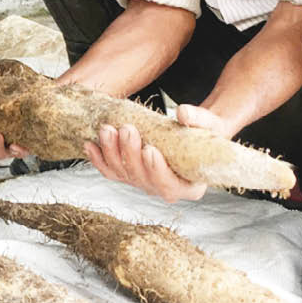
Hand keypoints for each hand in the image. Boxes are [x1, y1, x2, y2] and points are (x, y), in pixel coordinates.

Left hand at [83, 104, 231, 201]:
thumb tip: (183, 113)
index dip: (157, 170)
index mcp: (188, 187)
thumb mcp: (211, 126)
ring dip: (111, 152)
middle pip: (141, 179)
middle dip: (130, 154)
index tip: (150, 150)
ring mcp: (143, 182)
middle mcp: (163, 189)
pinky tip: (90, 144)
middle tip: (127, 129)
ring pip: (122, 174)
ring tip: (107, 129)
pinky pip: (110, 170)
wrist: (193, 133)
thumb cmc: (207, 133)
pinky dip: (98, 158)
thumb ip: (200, 120)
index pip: (169, 185)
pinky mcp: (128, 173)